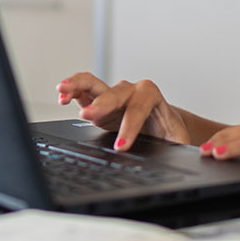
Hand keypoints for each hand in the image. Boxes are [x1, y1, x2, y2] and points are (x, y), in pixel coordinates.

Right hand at [57, 72, 190, 150]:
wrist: (164, 125)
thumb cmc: (170, 132)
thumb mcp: (178, 142)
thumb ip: (176, 147)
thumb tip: (177, 158)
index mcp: (152, 96)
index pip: (139, 108)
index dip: (129, 127)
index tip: (121, 146)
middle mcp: (130, 90)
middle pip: (114, 93)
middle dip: (101, 105)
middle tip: (87, 116)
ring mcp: (113, 94)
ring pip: (94, 83)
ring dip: (78, 85)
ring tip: (62, 90)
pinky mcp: (99, 101)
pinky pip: (83, 90)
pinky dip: (72, 91)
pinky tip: (61, 96)